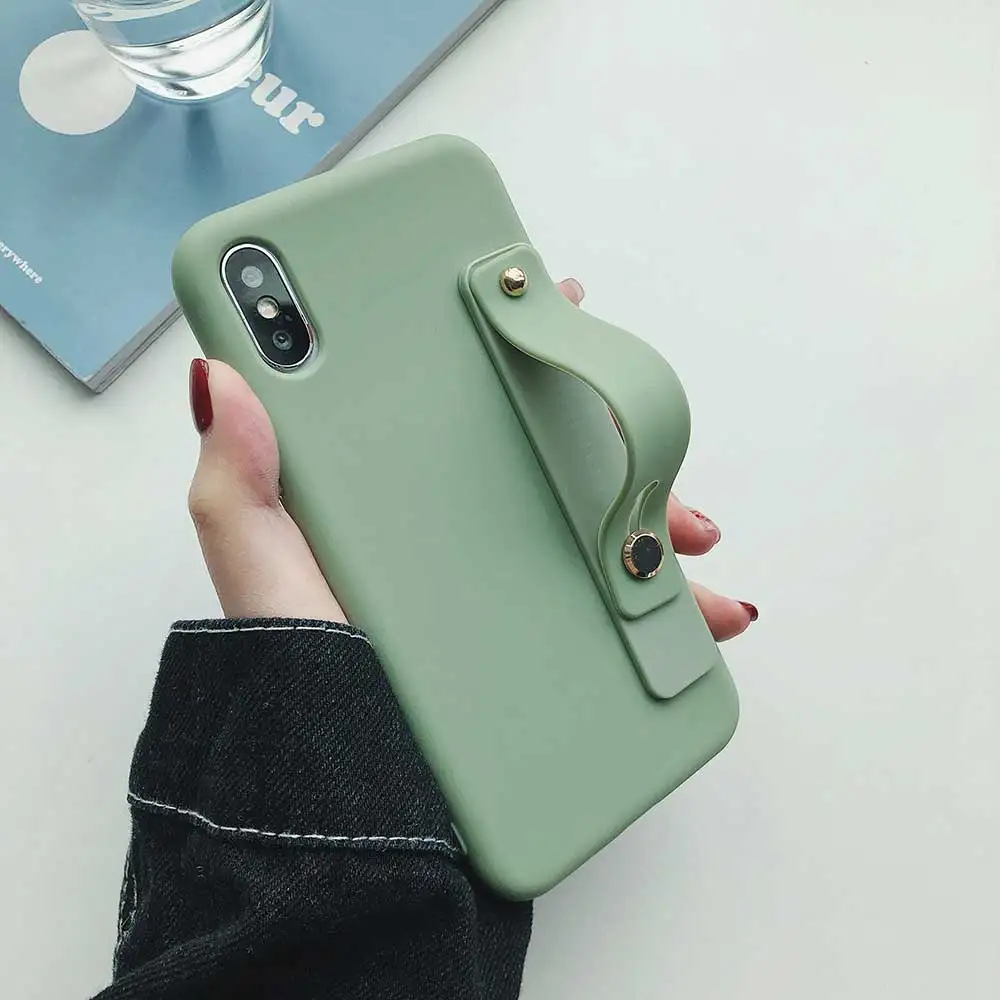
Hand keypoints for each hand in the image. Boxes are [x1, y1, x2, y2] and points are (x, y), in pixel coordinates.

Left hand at [187, 280, 757, 639]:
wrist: (351, 789)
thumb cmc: (300, 675)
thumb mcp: (261, 573)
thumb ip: (237, 482)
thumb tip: (219, 374)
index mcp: (398, 491)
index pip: (459, 395)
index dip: (507, 341)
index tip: (552, 298)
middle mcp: (460, 528)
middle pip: (549, 452)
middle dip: (607, 430)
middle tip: (638, 426)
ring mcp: (508, 583)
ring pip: (600, 522)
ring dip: (656, 516)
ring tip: (690, 533)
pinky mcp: (543, 640)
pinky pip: (619, 605)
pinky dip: (670, 604)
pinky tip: (704, 610)